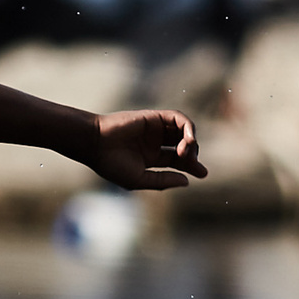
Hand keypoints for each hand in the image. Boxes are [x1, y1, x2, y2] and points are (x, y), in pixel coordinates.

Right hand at [87, 109, 207, 189]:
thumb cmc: (111, 164)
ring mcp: (155, 129)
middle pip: (184, 146)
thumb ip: (162, 180)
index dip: (192, 166)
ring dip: (191, 142)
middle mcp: (155, 142)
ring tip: (186, 153)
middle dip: (192, 156)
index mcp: (150, 158)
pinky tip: (188, 139)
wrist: (95, 143)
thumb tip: (186, 181)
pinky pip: (178, 118)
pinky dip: (187, 127)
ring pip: (183, 131)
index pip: (177, 161)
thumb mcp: (139, 179)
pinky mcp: (154, 117)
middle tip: (192, 164)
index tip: (203, 174)